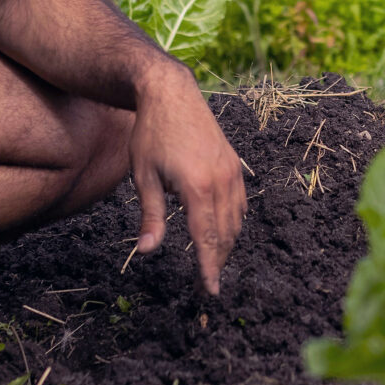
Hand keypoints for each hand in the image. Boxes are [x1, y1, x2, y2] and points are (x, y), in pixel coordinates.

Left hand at [130, 66, 246, 293]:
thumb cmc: (151, 134)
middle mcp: (221, 181)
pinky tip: (222, 232)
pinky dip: (233, 223)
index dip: (208, 268)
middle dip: (217, 262)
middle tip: (208, 286)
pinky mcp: (235, 164)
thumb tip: (147, 251)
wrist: (171, 93)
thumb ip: (151, 216)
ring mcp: (232, 172)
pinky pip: (240, 203)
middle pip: (225, 234)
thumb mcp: (144, 177)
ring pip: (236, 221)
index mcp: (197, 187)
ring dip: (226, 244)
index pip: (207, 239)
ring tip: (213, 262)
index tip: (210, 291)